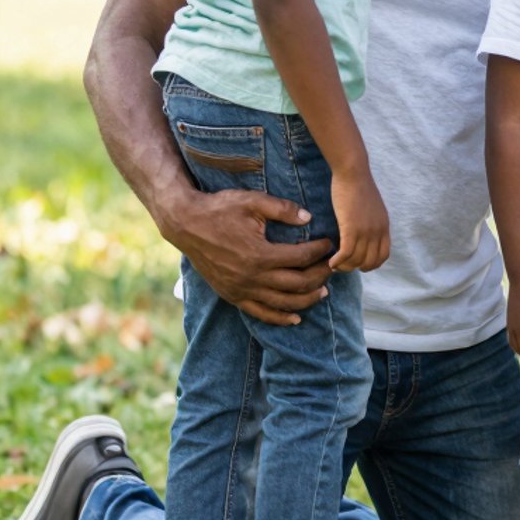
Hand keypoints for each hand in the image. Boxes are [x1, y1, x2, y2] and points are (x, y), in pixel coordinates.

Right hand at [165, 188, 333, 325]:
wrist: (186, 224)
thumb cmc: (220, 209)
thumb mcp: (253, 201)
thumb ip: (283, 209)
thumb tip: (309, 218)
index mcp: (260, 254)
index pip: (301, 258)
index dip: (320, 251)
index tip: (329, 243)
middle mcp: (252, 277)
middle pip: (298, 284)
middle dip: (320, 276)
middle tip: (333, 267)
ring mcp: (241, 289)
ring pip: (283, 303)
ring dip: (307, 300)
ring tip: (323, 291)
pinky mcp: (232, 296)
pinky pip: (260, 313)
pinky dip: (280, 318)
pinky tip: (296, 318)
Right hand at [329, 167, 390, 272]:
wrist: (353, 173)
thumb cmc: (358, 186)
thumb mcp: (371, 208)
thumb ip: (371, 222)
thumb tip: (362, 234)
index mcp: (384, 226)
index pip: (383, 255)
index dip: (371, 264)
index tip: (358, 263)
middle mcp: (378, 231)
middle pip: (370, 262)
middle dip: (356, 267)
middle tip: (343, 265)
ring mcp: (366, 231)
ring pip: (357, 260)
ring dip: (344, 266)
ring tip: (334, 264)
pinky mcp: (352, 228)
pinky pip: (346, 254)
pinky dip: (338, 261)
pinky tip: (331, 261)